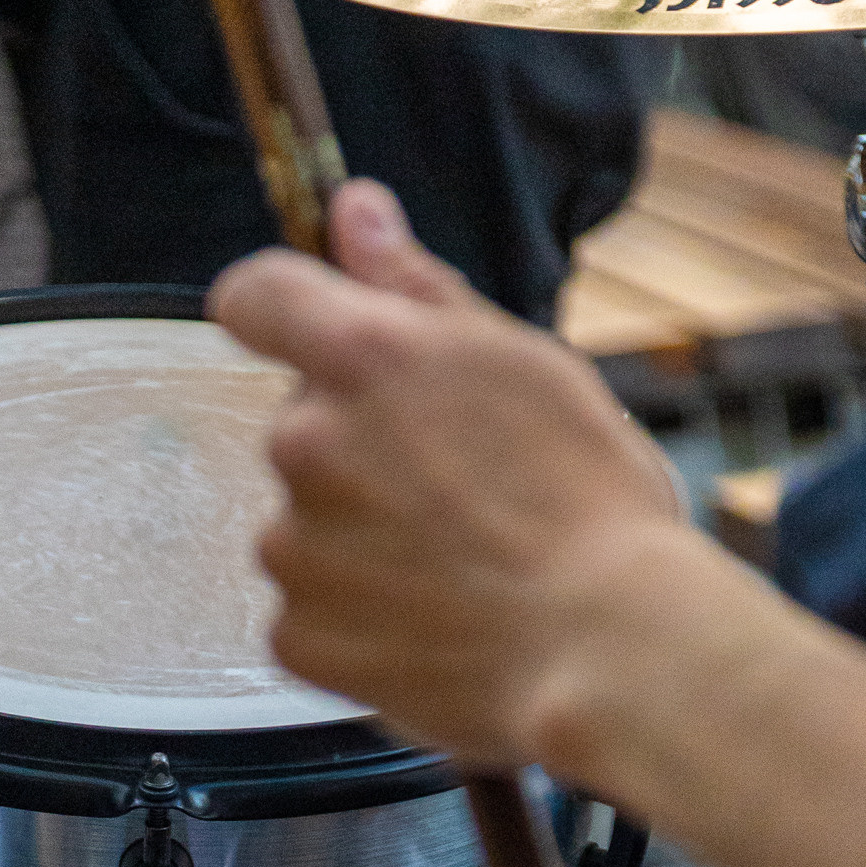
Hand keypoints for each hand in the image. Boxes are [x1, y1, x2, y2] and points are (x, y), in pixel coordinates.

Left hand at [210, 181, 689, 772]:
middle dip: (360, 448)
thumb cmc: (592, 510)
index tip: (319, 339)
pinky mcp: (296, 638)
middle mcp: (306, 444)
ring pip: (306, 524)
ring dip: (359, 538)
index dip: (282, 312)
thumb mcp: (525, 366)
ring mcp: (293, 548)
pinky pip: (310, 613)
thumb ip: (419, 287)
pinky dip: (357, 621)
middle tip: (459, 492)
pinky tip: (431, 623)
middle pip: (300, 426)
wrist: (609, 653)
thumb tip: (354, 212)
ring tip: (456, 571)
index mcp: (363, 357)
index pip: (257, 297)